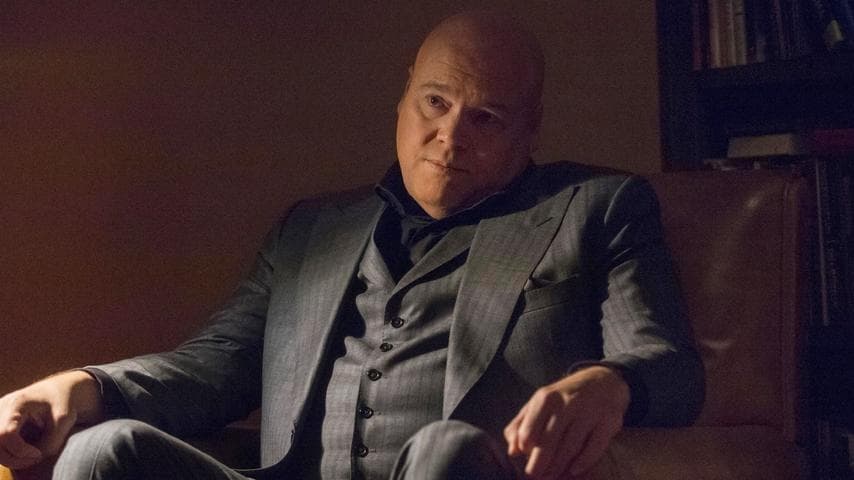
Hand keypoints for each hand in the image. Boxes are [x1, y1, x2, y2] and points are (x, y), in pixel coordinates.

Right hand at [0, 370, 102, 468]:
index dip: (20, 450)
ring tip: (31, 457)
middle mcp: (1, 408)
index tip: (38, 454)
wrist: (54, 391)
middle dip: (14, 458)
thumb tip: (35, 459)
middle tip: (36, 458)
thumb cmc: (61, 402)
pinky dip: (8, 454)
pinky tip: (24, 453)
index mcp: (18, 403)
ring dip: (10, 459)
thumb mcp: (64, 420)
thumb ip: (50, 441)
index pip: (6, 434)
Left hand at [503, 365, 629, 478]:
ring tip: (551, 477)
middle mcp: (567, 403)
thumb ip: (521, 425)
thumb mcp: (539, 403)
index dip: (525, 448)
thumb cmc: (564, 398)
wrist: (602, 381)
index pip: (529, 430)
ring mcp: (589, 412)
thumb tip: (512, 451)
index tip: (523, 460)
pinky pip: (594, 448)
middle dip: (539, 464)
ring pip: (570, 447)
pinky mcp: (608, 422)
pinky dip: (583, 462)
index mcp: (546, 398)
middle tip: (534, 477)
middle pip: (549, 442)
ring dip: (558, 467)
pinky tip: (573, 470)